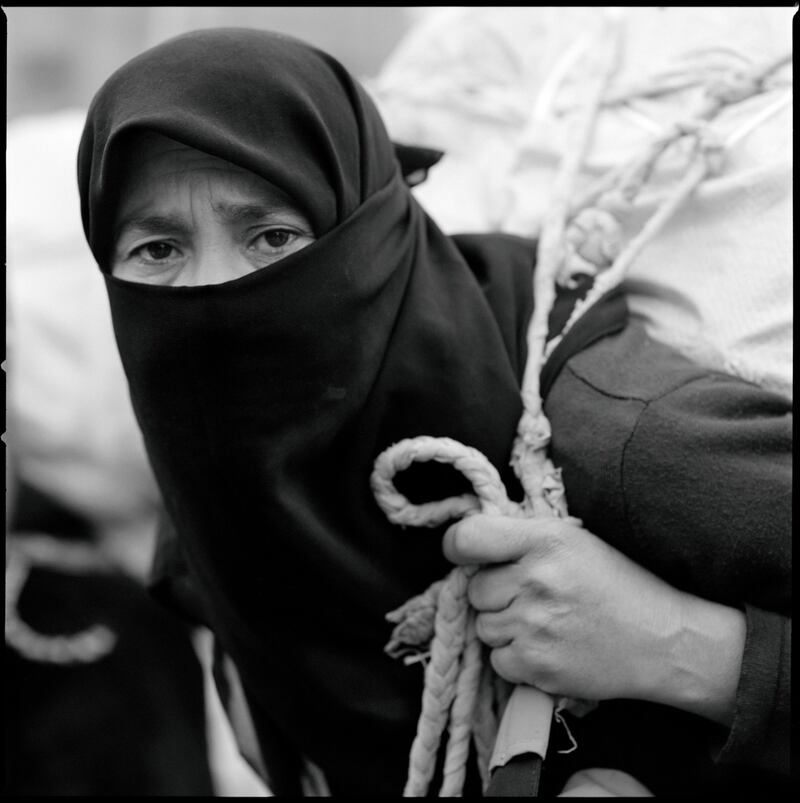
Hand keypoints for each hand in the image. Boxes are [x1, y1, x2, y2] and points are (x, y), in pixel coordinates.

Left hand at [443, 514, 744, 723]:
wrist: (663, 642)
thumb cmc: (617, 583)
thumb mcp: (573, 540)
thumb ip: (522, 538)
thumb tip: (469, 542)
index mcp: (544, 540)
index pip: (467, 538)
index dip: (458, 547)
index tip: (464, 554)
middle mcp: (535, 580)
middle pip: (474, 589)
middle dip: (494, 593)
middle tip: (529, 596)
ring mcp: (534, 626)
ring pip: (483, 627)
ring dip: (504, 627)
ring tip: (544, 623)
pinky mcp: (536, 666)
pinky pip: (498, 661)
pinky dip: (516, 659)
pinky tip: (548, 648)